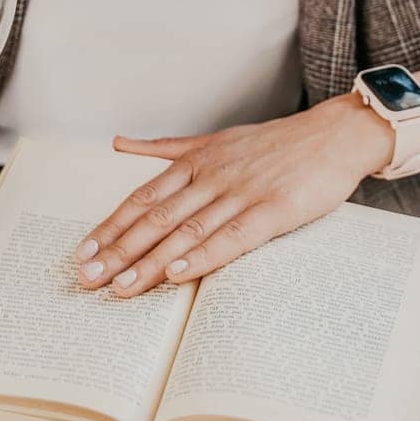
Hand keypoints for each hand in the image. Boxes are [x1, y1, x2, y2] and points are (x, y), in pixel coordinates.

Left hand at [74, 97, 395, 296]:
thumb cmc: (276, 143)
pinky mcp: (273, 209)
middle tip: (87, 277)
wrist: (335, 134)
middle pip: (156, 218)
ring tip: (119, 286)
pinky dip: (202, 256)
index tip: (84, 251)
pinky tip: (177, 274)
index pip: (144, 198)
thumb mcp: (216, 138)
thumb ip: (166, 147)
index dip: (113, 226)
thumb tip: (118, 142)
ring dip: (150, 261)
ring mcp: (242, 192)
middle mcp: (213, 176)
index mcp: (197, 161)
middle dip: (119, 250)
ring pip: (187, 231)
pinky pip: (232, 237)